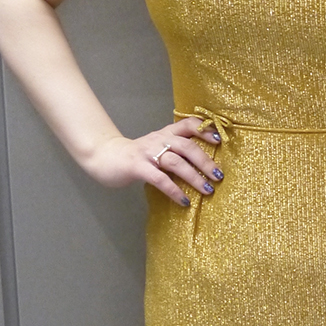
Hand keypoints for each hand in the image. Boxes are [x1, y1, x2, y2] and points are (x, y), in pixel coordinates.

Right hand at [83, 115, 223, 206]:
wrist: (105, 156)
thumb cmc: (137, 155)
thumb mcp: (158, 146)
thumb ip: (176, 149)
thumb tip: (205, 162)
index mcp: (166, 133)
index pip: (188, 124)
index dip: (205, 130)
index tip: (219, 141)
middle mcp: (159, 140)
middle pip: (187, 146)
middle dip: (205, 161)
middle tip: (219, 176)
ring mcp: (148, 153)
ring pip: (176, 163)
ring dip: (194, 177)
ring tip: (208, 190)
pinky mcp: (138, 167)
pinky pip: (160, 179)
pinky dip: (174, 191)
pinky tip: (184, 201)